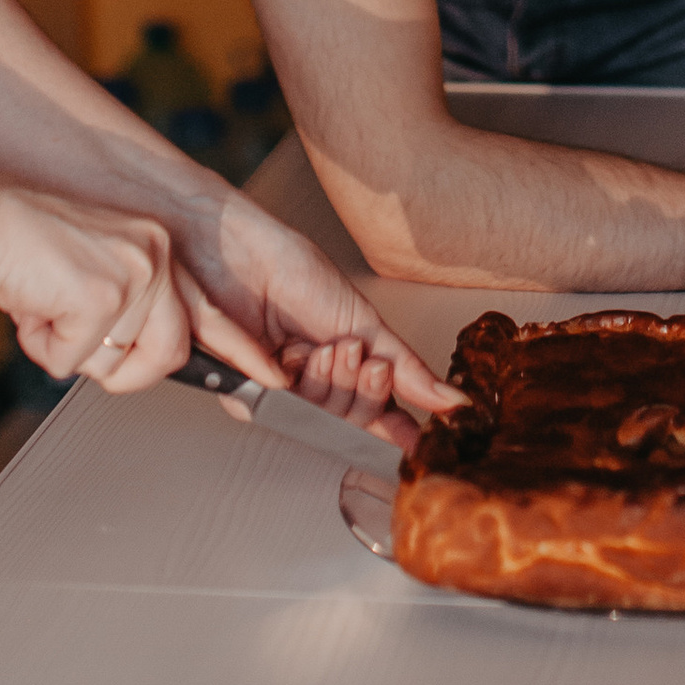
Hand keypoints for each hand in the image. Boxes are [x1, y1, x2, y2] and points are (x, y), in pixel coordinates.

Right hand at [0, 180, 268, 396]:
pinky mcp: (100, 296)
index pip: (210, 309)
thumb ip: (122, 308)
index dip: (240, 349)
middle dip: (125, 372)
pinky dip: (42, 345)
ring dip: (72, 354)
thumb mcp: (87, 271)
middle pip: (170, 354)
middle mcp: (154, 256)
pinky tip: (29, 304)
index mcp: (154, 247)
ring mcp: (132, 275)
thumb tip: (126, 357)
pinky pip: (74, 362)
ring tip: (45, 309)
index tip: (268, 375)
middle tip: (78, 346)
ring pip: (119, 365)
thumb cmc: (13, 245)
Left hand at [170, 194, 456, 440]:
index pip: (374, 409)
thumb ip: (404, 366)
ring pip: (322, 422)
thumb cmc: (288, 266)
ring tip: (331, 348)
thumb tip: (451, 400)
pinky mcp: (245, 394)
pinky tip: (298, 358)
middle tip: (366, 361)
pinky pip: (284, 413)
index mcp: (340, 363)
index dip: (394, 426)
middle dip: (366, 393)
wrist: (233, 247)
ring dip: (335, 385)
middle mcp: (310, 382)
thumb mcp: (359, 318)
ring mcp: (278, 390)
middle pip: (352, 421)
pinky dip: (301, 386)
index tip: (417, 438)